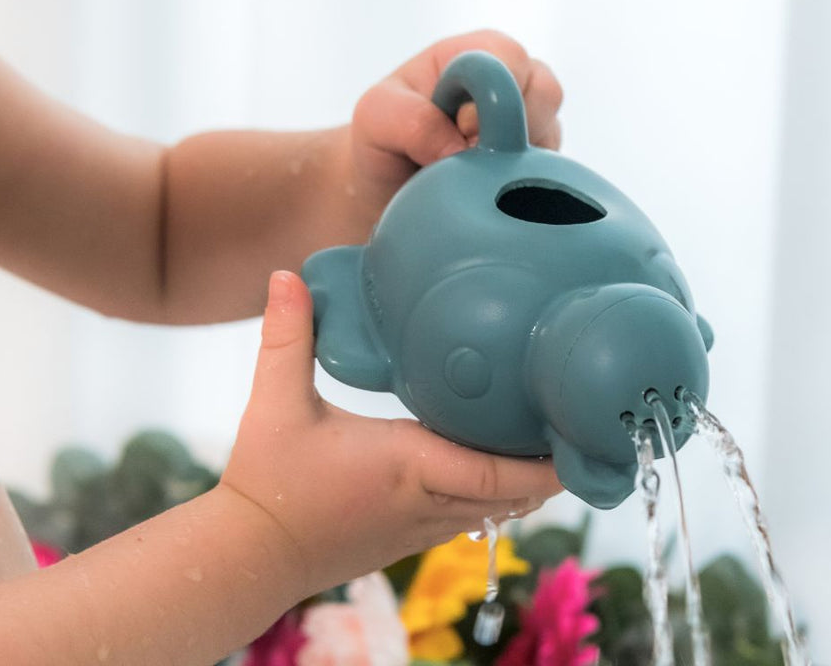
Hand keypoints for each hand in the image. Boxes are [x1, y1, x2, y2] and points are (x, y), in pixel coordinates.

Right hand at [221, 272, 561, 593]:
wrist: (249, 554)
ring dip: (526, 483)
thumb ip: (287, 335)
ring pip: (494, 510)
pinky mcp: (408, 539)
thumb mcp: (275, 401)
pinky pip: (469, 517)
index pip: (496, 472)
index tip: (578, 438)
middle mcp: (424, 502)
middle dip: (550, 469)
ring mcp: (419, 528)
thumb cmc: (267, 480)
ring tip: (551, 442)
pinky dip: (496, 495)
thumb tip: (287, 276)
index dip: (546, 463)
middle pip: (512, 495)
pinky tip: (500, 466)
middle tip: (580, 429)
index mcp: (407, 465)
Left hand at [348, 30, 562, 219]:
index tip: (463, 130)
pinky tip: (491, 192)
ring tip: (476, 176)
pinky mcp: (537, 162)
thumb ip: (411, 120)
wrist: (389, 197)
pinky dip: (527, 186)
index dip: (493, 95)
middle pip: (545, 91)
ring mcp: (527, 122)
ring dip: (519, 161)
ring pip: (553, 134)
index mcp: (471, 55)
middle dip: (513, 129)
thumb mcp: (375, 120)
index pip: (508, 58)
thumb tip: (458, 147)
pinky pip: (555, 172)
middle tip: (470, 157)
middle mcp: (508, 81)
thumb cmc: (382, 144)